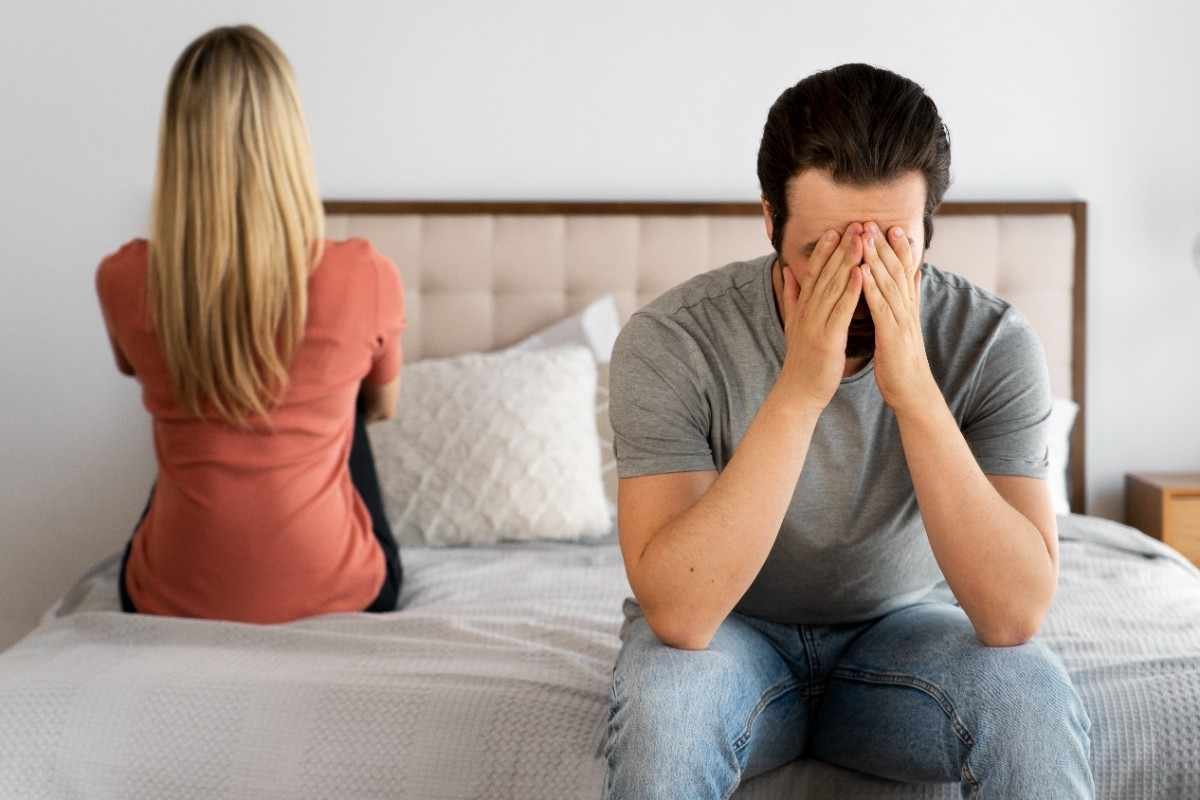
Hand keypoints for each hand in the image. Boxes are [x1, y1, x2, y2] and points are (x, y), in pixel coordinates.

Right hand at [776, 222, 863, 412]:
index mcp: (803, 308)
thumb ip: (791, 296)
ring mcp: (816, 323)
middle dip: (840, 247)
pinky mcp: (827, 337)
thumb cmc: (802, 360)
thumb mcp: (793, 324)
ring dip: (847, 261)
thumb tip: (787, 272)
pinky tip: (860, 273)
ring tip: (860, 239)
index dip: (824, 250)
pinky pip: (841, 310)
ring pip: (833, 286)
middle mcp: (808, 311)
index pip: (814, 273)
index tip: (835, 229)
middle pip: (825, 273)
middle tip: (854, 224)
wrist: (799, 391)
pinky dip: (850, 290)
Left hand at [859, 222, 938, 415]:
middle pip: (897, 271)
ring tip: (865, 237)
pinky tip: (863, 272)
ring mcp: (900, 320)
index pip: (903, 271)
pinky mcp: (892, 334)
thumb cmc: (901, 360)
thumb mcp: (905, 325)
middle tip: (873, 221)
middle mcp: (906, 309)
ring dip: (877, 259)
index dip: (896, 248)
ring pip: (889, 283)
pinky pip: (881, 307)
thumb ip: (908, 299)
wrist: (911, 390)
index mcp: (906, 307)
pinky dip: (872, 288)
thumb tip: (915, 275)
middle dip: (884, 245)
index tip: (888, 226)